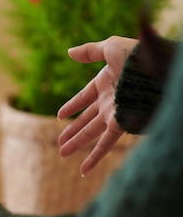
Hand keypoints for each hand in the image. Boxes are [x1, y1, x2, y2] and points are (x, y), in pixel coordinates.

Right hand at [57, 36, 138, 175]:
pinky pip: (105, 144)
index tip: (60, 116)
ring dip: (76, 143)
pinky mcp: (120, 124)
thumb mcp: (111, 47)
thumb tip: (69, 52)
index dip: (72, 106)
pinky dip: (94, 157)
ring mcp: (114, 114)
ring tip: (62, 153)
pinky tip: (84, 169)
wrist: (157, 68)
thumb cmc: (137, 55)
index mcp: (105, 83)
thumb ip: (90, 51)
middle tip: (59, 143)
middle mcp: (109, 101)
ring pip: (90, 133)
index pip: (84, 98)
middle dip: (72, 131)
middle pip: (86, 119)